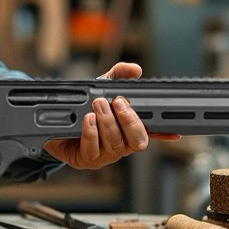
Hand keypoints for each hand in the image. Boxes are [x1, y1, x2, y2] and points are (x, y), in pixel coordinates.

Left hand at [43, 62, 179, 169]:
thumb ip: (118, 75)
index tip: (173, 131)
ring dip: (107, 121)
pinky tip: (87, 119)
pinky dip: (91, 132)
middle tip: (118, 102)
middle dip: (130, 120)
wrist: (55, 122)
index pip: (151, 132)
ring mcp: (105, 154)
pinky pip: (93, 149)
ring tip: (97, 104)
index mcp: (129, 129)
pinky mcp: (86, 159)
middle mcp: (121, 145)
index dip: (164, 133)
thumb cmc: (84, 107)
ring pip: (115, 143)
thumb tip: (135, 69)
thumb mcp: (101, 86)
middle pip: (137, 141)